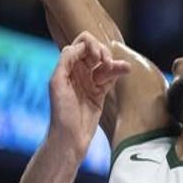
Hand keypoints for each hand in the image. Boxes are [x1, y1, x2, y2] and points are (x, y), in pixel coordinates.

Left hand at [48, 32, 130, 161]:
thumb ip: (66, 61)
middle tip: (106, 63)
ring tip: (123, 68)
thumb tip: (78, 46)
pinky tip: (125, 70)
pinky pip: (110, 76)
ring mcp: (89, 81)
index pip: (81, 43)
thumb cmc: (60, 113)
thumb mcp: (57, 83)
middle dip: (103, 51)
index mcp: (67, 66)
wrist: (70, 138)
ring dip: (114, 61)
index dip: (91, 45)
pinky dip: (118, 71)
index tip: (96, 57)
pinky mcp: (99, 92)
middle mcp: (77, 71)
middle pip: (94, 49)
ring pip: (104, 63)